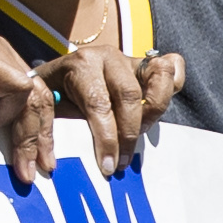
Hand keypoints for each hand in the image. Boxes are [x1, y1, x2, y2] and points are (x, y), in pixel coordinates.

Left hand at [36, 46, 186, 176]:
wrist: (54, 76)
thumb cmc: (53, 97)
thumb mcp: (50, 109)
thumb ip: (64, 126)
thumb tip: (76, 158)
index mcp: (80, 65)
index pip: (98, 103)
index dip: (106, 139)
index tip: (108, 165)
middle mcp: (106, 57)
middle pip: (130, 94)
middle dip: (129, 133)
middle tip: (124, 160)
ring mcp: (129, 57)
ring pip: (158, 76)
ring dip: (154, 111)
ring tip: (141, 133)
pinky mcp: (146, 62)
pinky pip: (171, 66)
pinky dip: (172, 87)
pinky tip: (157, 110)